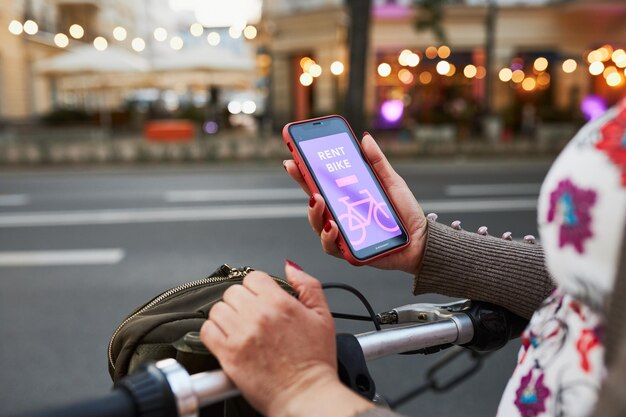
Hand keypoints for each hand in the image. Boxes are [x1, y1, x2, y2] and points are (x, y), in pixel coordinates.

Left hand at [200, 261, 372, 416]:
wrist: (305, 395)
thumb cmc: (314, 361)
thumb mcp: (322, 316)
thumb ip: (308, 285)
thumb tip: (290, 267)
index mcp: (280, 303)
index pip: (253, 277)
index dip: (257, 288)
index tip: (261, 299)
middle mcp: (258, 315)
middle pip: (233, 292)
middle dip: (242, 302)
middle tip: (252, 317)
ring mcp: (241, 334)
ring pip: (218, 309)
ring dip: (226, 317)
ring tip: (240, 329)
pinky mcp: (228, 354)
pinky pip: (207, 331)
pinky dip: (214, 333)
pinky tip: (227, 339)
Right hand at [284, 133, 427, 274]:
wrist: (420, 240)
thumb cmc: (405, 213)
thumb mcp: (391, 182)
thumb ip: (377, 162)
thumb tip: (365, 139)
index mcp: (346, 197)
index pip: (320, 182)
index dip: (303, 171)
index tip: (292, 158)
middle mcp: (340, 215)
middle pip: (313, 201)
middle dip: (303, 184)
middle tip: (301, 170)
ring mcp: (343, 234)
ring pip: (317, 224)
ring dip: (314, 211)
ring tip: (320, 199)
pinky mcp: (349, 252)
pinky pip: (331, 246)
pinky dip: (328, 236)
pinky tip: (333, 225)